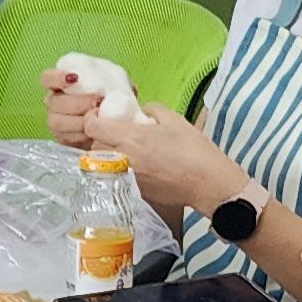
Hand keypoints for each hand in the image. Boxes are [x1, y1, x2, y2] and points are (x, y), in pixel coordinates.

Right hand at [42, 74, 137, 154]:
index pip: (47, 78)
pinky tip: (95, 133)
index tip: (74, 79)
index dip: (55, 77)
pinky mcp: (64, 139)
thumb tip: (110, 85)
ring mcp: (57, 121)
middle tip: (97, 102)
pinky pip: (66, 139)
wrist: (124, 119)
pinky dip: (81, 136)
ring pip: (56, 122)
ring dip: (79, 121)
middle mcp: (55, 101)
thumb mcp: (117, 80)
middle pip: (53, 102)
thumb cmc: (116, 95)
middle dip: (76, 103)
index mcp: (63, 83)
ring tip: (98, 118)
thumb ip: (109, 78)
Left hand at [68, 101, 231, 216]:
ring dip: (107, 153)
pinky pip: (116, 176)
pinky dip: (119, 168)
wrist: (209, 184)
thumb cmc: (195, 150)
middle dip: (99, 137)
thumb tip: (140, 112)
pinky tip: (136, 164)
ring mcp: (126, 178)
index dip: (91, 118)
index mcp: (131, 138)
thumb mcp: (175, 119)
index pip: (92, 128)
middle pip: (93, 146)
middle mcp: (124, 160)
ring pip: (102, 164)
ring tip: (123, 147)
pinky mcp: (134, 192)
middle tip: (113, 130)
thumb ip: (152, 110)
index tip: (100, 114)